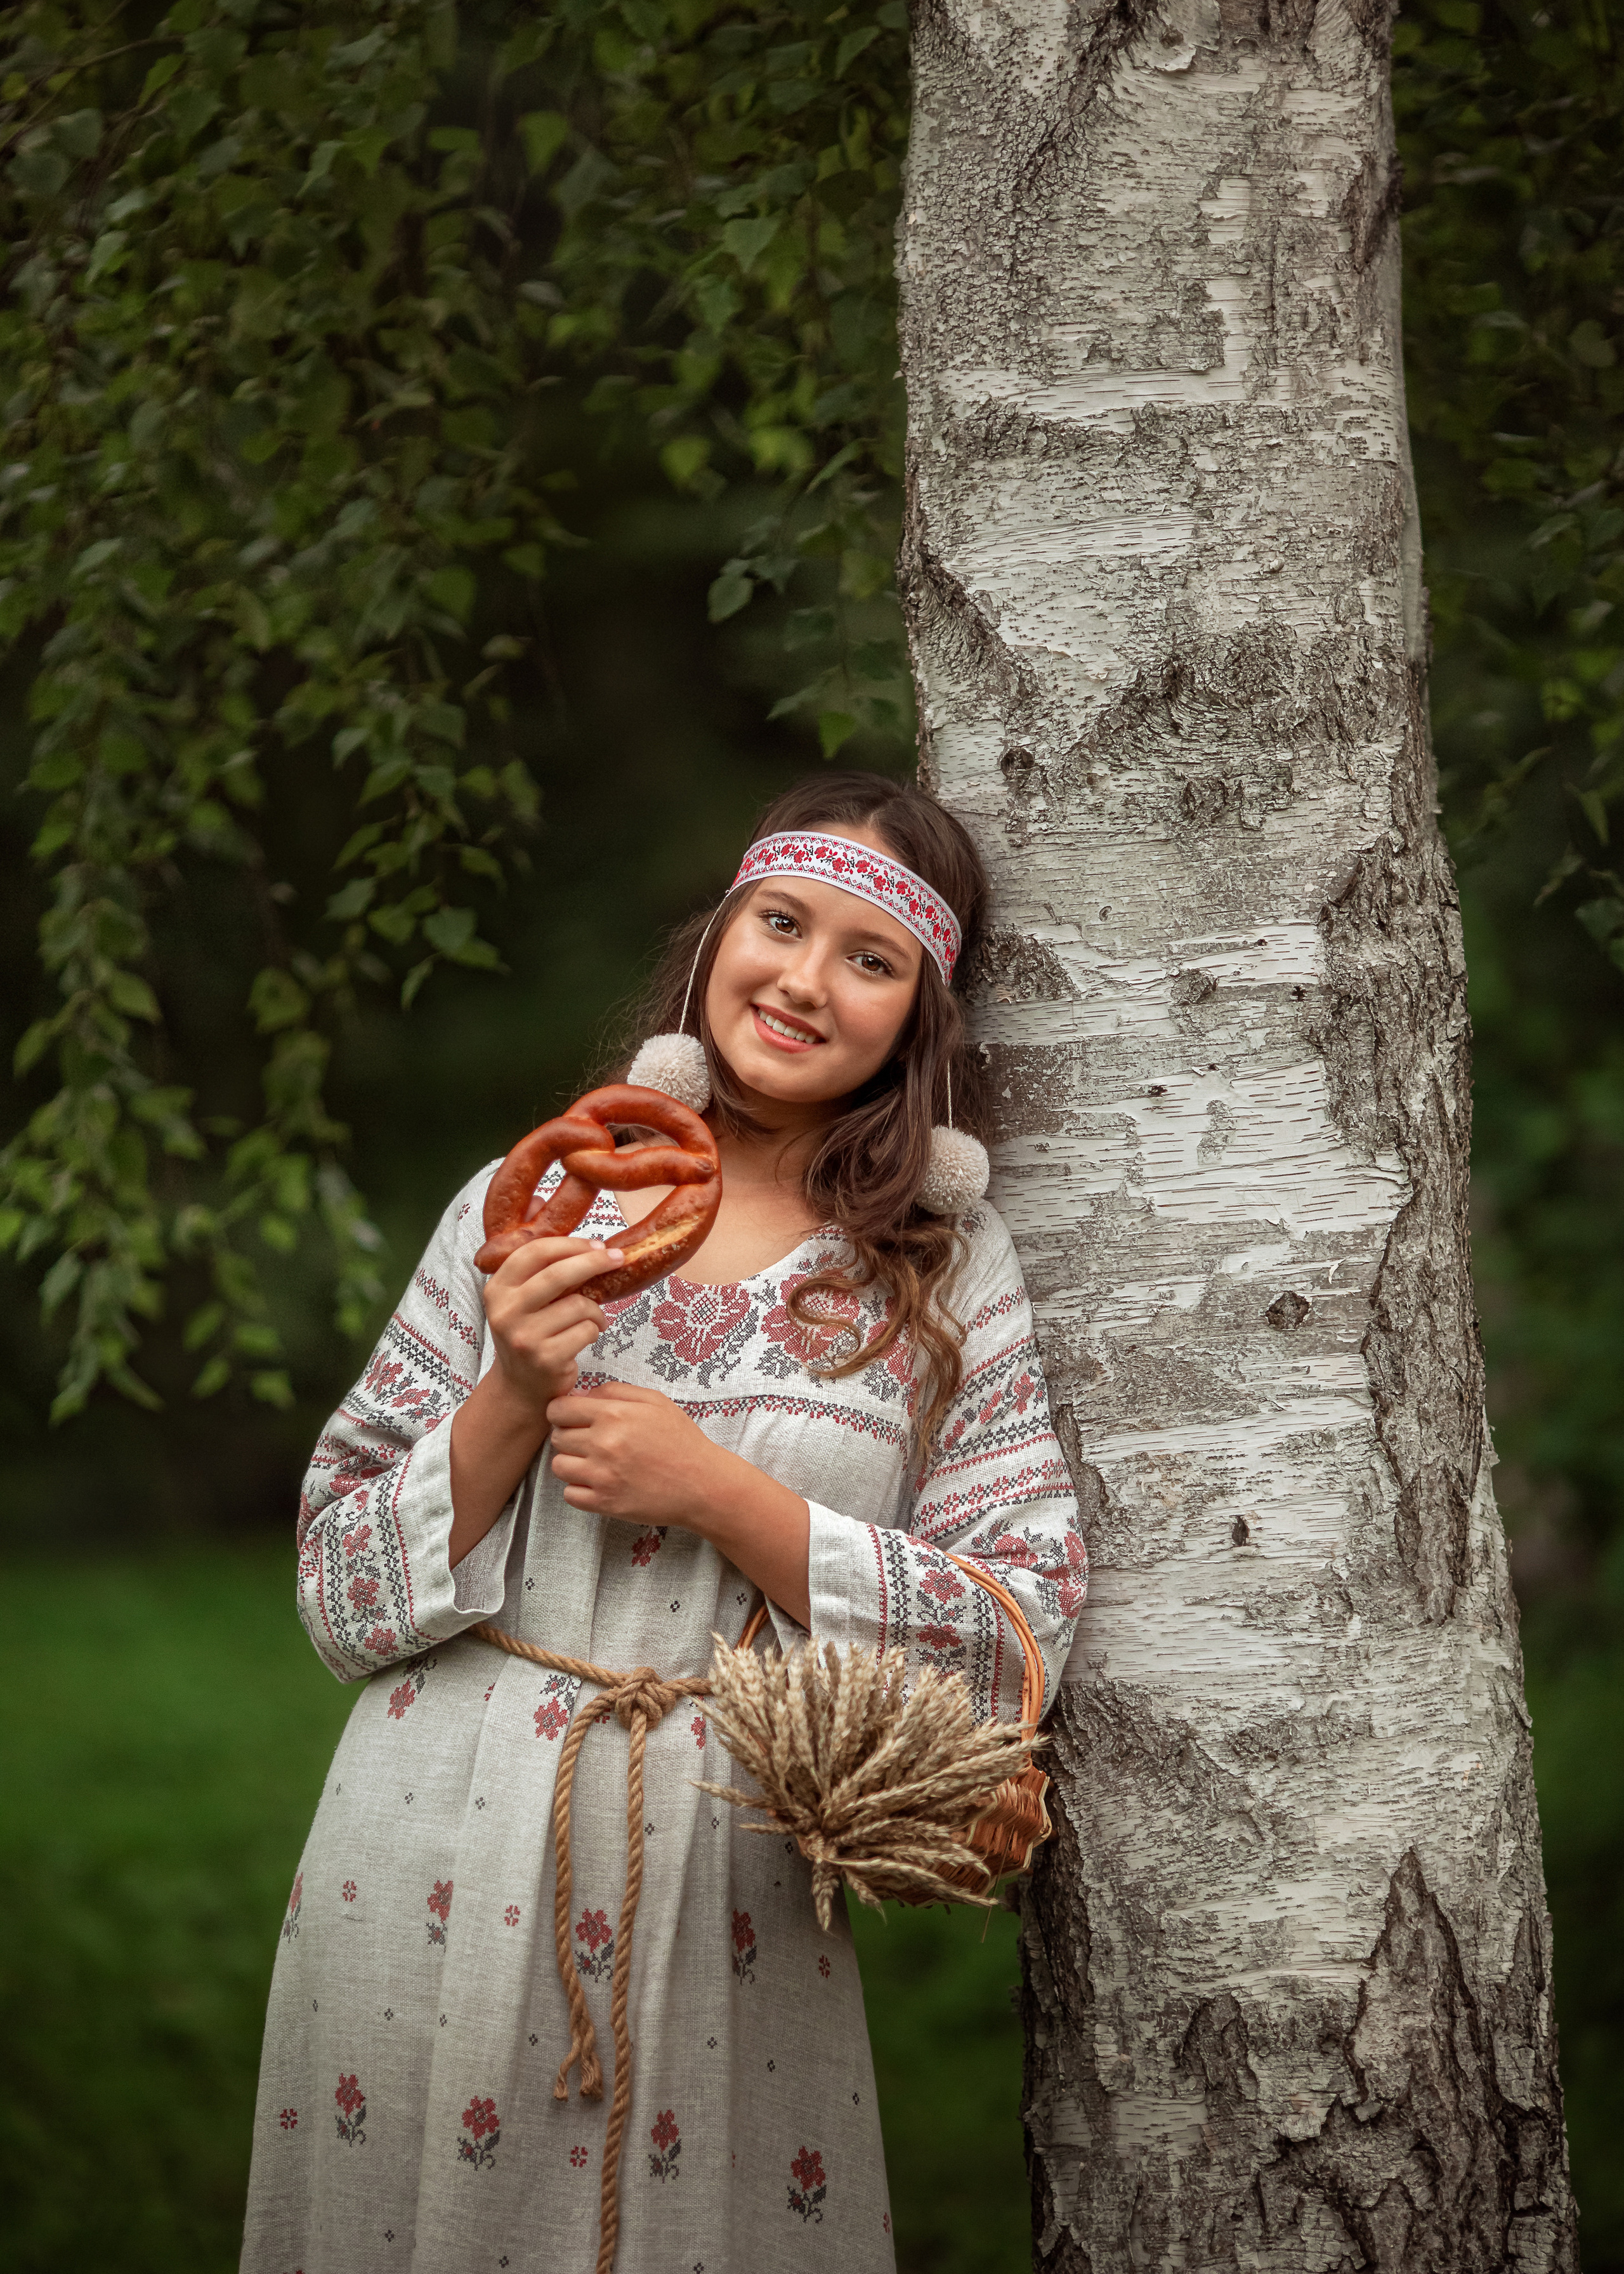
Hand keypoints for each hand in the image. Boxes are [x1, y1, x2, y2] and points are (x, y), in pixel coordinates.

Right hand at [483, 1234, 626, 1415]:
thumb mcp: (522, 1302)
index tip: (596, 1244)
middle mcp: (505, 1312)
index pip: (534, 1253)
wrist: (520, 1387)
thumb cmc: (531, 1335)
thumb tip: (591, 1247)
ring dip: (597, 1309)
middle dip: (594, 1262)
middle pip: (558, 1274)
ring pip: (579, 1305)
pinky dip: (595, 1330)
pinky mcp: (546, 1358)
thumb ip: (542, 1274)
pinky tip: (587, 1336)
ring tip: (594, 1318)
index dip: (569, 1244)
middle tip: (617, 1257)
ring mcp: (524, 1337)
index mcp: (497, 1289)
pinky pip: (587, 1330)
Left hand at [546, 1382, 814, 1624]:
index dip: (562, 1412)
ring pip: (558, 1466)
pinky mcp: (605, 1503)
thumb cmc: (680, 1439)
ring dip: (571, 1463)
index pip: (559, 1409)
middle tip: (590, 1441)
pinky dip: (579, 1489)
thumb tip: (581, 1395)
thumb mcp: (654, 1401)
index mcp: (614, 1414)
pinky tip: (599, 1482)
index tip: (572, 1418)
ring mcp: (602, 1476)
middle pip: (557, 1437)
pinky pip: (569, 1494)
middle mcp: (603, 1444)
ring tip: (594, 1463)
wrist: (702, 1483)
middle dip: (569, 1436)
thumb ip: (614, 1391)